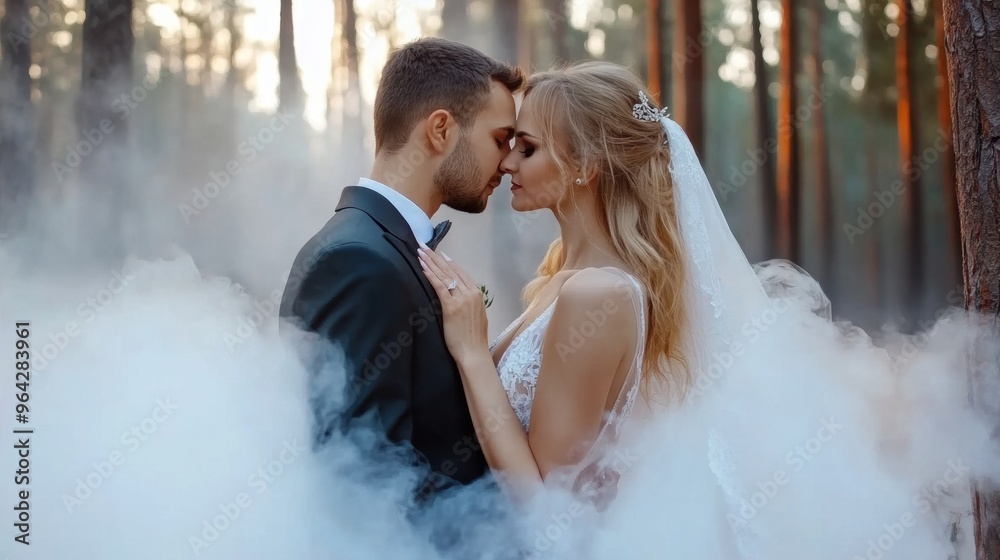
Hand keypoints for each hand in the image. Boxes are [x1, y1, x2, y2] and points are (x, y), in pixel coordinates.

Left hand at [417, 244, 489, 363]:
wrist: (473, 352)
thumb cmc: (473, 339)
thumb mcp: (476, 316)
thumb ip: (470, 303)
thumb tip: (460, 297)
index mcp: (477, 294)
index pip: (461, 273)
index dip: (449, 262)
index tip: (439, 253)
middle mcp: (470, 293)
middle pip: (451, 270)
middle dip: (436, 257)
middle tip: (424, 246)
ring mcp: (462, 299)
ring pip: (444, 275)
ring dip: (430, 262)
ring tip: (420, 252)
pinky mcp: (451, 306)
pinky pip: (440, 286)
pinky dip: (431, 275)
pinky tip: (423, 268)